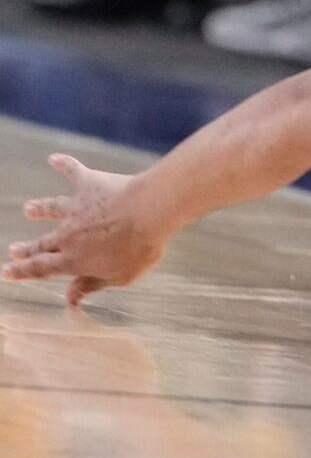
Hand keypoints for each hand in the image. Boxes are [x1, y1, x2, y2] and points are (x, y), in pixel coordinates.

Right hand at [4, 155, 170, 304]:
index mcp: (74, 259)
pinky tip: (55, 158)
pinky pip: (74, 172)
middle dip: (27, 248)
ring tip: (29, 208)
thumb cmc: (140, 248)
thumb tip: (70, 299)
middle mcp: (69, 234)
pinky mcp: (90, 184)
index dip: (22, 271)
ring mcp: (77, 208)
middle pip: (43, 242)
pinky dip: (64, 164)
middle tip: (14, 249)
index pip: (41, 268)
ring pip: (53, 208)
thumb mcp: (119, 277)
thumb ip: (92, 285)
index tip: (6, 272)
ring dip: (40, 208)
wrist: (149, 212)